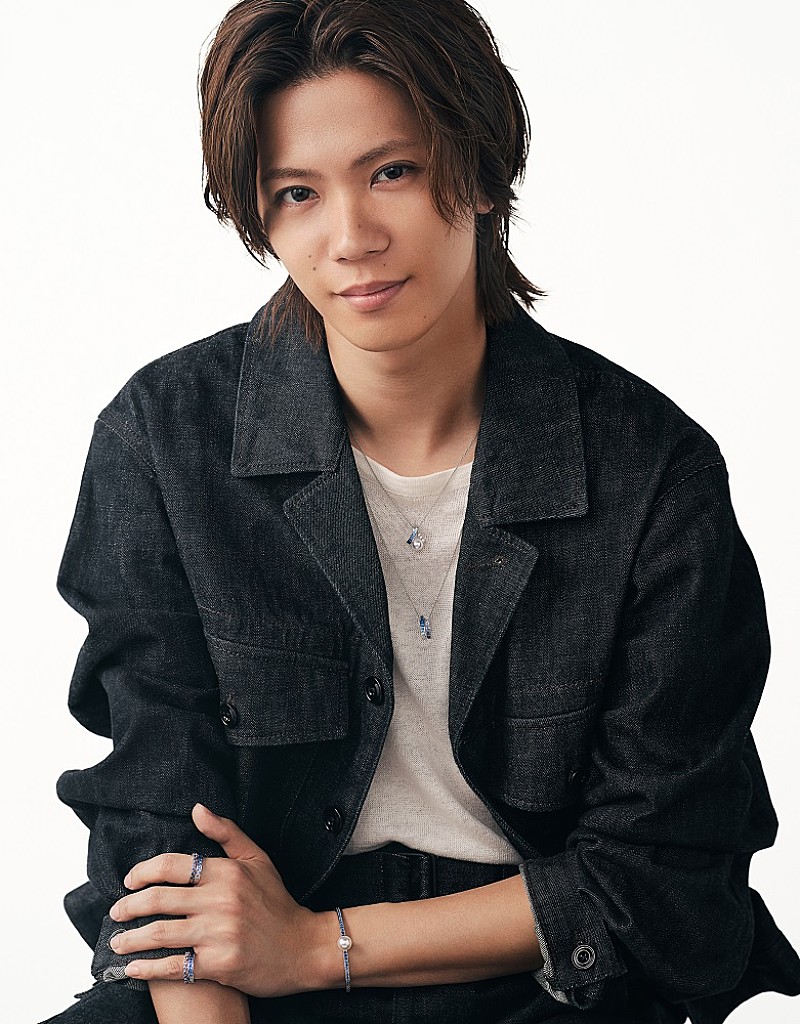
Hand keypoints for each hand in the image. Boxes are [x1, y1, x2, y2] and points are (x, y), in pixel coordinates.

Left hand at [107, 803, 327, 995]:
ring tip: (118, 941)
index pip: (172, 865)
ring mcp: (219, 933)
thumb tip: (197, 809)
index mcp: (227, 872)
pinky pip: (174, 966)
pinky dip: (148, 967)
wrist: (303, 947)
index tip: (129, 881)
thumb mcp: (257, 859)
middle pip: (159, 899)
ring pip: (161, 933)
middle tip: (116, 911)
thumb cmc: (277, 903)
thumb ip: (225, 832)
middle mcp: (221, 900)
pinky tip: (133, 967)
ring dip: (132, 938)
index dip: (143, 872)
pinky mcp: (219, 964)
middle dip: (129, 906)